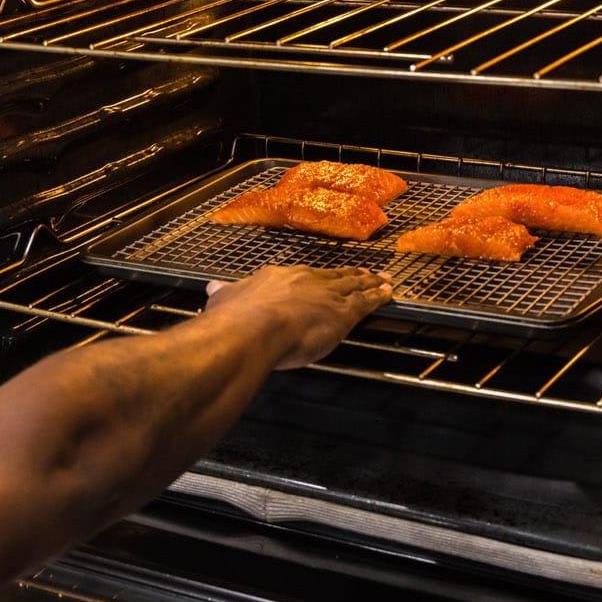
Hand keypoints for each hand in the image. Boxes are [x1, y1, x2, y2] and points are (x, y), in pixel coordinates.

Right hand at [204, 265, 392, 369]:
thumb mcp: (224, 301)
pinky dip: (378, 297)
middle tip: (363, 272)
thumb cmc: (237, 320)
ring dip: (369, 282)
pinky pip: (365, 302)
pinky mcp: (341, 313)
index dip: (314, 277)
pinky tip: (388, 294)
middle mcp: (305, 281)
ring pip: (353, 285)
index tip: (320, 277)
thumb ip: (224, 295)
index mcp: (278, 278)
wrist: (253, 329)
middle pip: (332, 276)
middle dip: (349, 275)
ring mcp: (326, 295)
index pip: (302, 276)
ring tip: (382, 279)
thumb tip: (213, 288)